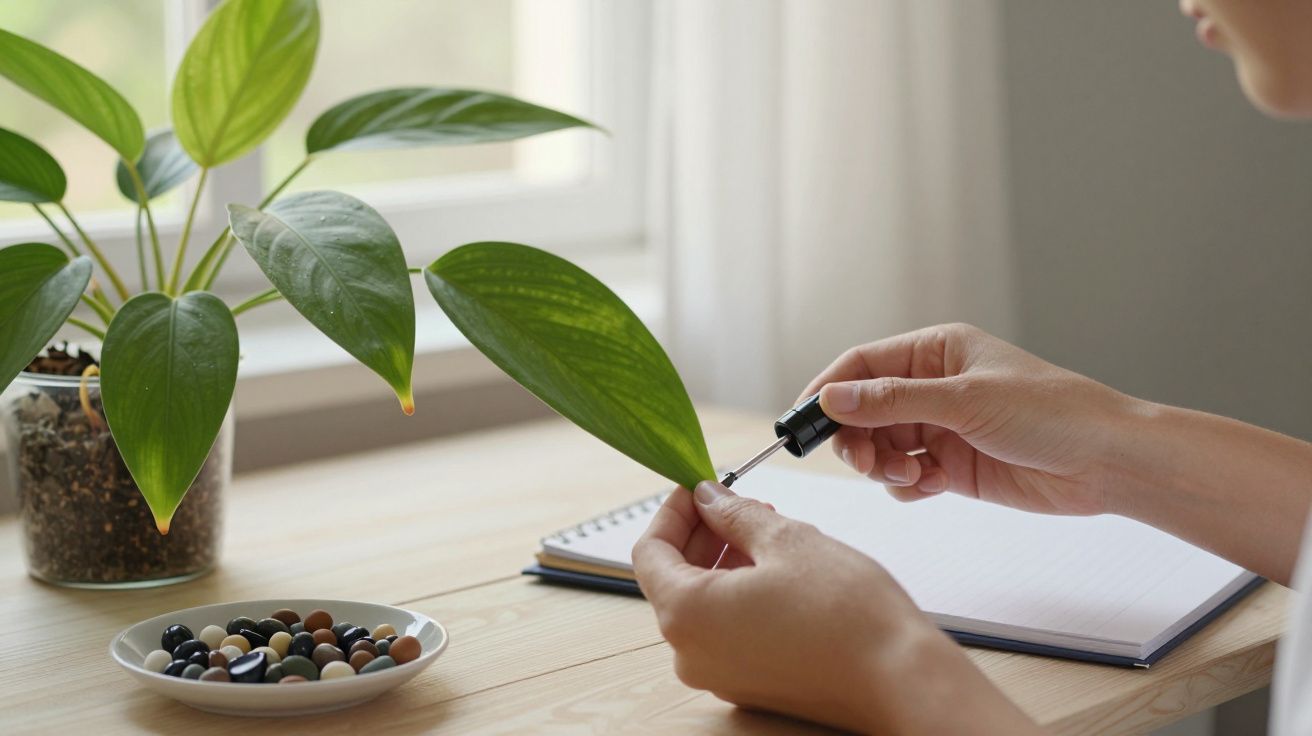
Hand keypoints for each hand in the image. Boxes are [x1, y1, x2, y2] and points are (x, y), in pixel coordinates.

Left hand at [632, 482, 1038, 733]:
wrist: (902, 680)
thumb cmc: (849, 615)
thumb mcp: (787, 539)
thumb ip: (735, 514)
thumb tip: (709, 498)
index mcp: (686, 615)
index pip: (649, 552)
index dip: (672, 512)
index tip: (696, 487)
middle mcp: (691, 654)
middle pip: (673, 579)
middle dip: (703, 533)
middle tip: (739, 502)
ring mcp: (720, 676)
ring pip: (703, 604)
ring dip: (725, 561)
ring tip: (767, 530)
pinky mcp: (750, 685)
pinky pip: (727, 630)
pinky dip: (740, 594)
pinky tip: (777, 569)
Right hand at [800, 322, 1139, 515]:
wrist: (1108, 463)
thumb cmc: (1053, 414)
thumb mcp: (964, 401)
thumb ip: (892, 401)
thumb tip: (832, 398)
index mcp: (936, 352)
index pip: (862, 365)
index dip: (829, 391)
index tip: (804, 422)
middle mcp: (933, 387)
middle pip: (864, 410)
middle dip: (856, 438)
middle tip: (864, 462)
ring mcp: (942, 428)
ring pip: (881, 446)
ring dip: (883, 466)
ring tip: (911, 477)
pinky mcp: (953, 466)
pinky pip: (905, 477)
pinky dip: (907, 487)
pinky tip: (934, 486)